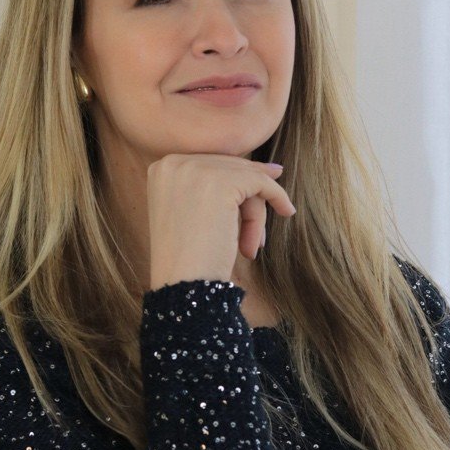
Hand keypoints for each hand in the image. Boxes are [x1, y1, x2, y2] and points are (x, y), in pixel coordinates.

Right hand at [147, 153, 295, 289]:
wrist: (183, 285)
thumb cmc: (190, 258)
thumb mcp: (197, 212)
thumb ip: (221, 185)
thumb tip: (273, 167)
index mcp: (162, 169)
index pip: (210, 165)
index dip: (236, 181)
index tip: (262, 191)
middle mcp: (175, 163)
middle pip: (228, 169)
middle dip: (248, 199)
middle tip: (272, 216)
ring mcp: (195, 170)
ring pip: (244, 177)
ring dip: (255, 213)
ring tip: (252, 246)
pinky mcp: (221, 183)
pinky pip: (260, 182)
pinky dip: (277, 196)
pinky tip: (287, 211)